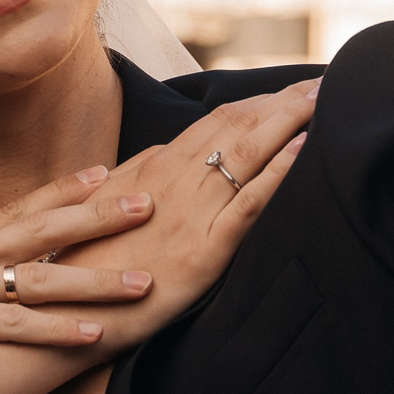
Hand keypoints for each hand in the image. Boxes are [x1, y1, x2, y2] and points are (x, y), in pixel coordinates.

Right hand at [0, 165, 173, 393]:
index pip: (19, 207)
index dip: (66, 188)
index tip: (111, 169)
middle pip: (41, 229)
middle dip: (99, 215)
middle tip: (151, 199)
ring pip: (39, 280)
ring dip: (96, 280)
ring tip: (144, 281)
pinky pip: (12, 329)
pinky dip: (56, 332)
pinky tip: (93, 336)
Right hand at [48, 79, 319, 352]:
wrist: (70, 311)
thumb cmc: (86, 259)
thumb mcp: (103, 201)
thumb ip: (138, 171)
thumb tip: (169, 146)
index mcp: (155, 166)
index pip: (216, 120)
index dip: (256, 101)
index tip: (287, 89)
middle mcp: (176, 181)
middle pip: (239, 126)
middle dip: (284, 101)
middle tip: (322, 82)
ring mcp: (193, 214)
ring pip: (249, 153)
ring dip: (291, 121)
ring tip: (323, 100)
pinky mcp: (205, 251)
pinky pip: (249, 204)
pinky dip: (278, 171)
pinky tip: (303, 149)